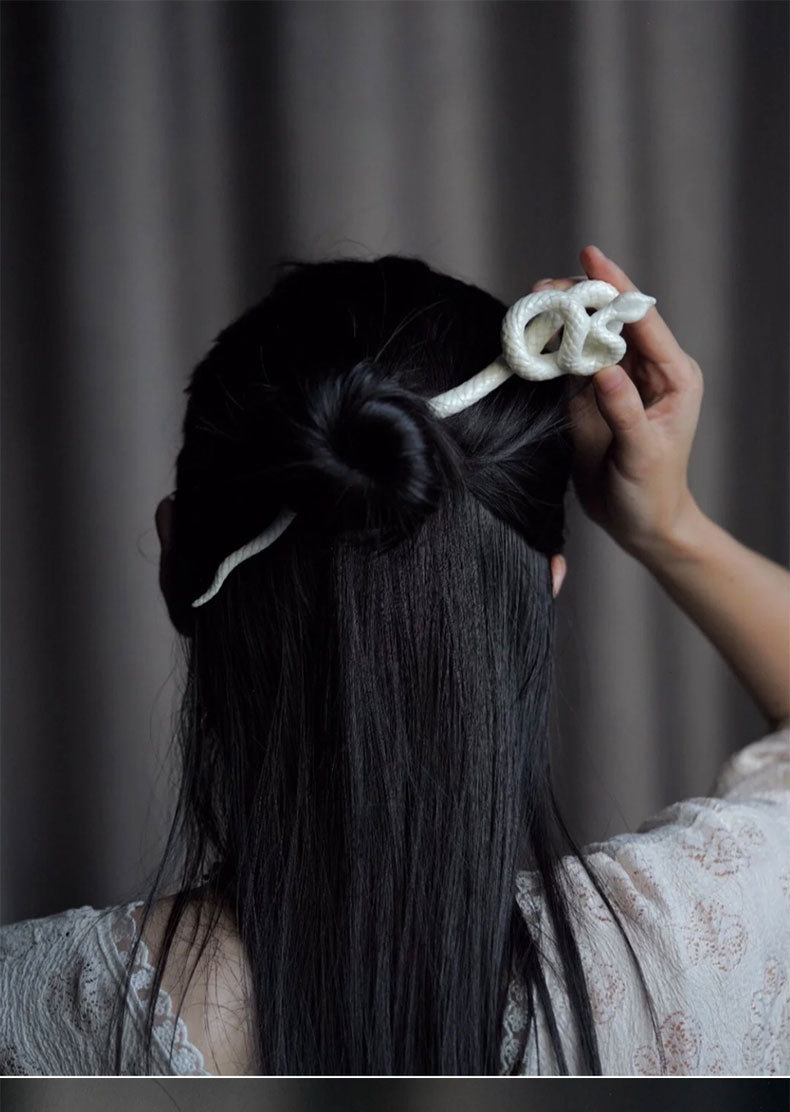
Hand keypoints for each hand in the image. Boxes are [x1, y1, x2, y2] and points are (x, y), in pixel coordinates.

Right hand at [532, 246, 704, 559]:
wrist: (638, 523)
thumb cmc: (652, 491)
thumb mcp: (642, 454)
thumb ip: (624, 410)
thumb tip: (603, 370)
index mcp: (672, 376)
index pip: (642, 320)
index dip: (616, 287)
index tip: (591, 257)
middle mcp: (645, 370)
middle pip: (611, 320)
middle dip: (580, 299)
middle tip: (544, 289)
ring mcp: (615, 381)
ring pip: (586, 336)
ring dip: (560, 320)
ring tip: (531, 306)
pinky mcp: (589, 396)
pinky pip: (568, 362)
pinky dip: (550, 348)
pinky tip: (531, 336)